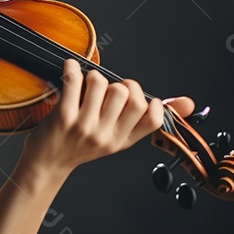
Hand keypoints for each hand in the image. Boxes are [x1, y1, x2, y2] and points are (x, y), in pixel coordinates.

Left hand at [23, 59, 194, 178]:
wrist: (45, 165)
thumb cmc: (79, 146)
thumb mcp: (115, 137)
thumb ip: (143, 119)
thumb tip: (188, 102)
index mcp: (122, 141)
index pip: (152, 119)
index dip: (150, 102)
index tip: (139, 98)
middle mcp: (106, 136)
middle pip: (128, 95)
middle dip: (120, 84)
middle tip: (109, 89)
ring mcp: (84, 127)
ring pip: (101, 83)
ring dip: (94, 76)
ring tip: (86, 85)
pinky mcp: (63, 117)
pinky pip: (74, 81)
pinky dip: (71, 68)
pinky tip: (69, 69)